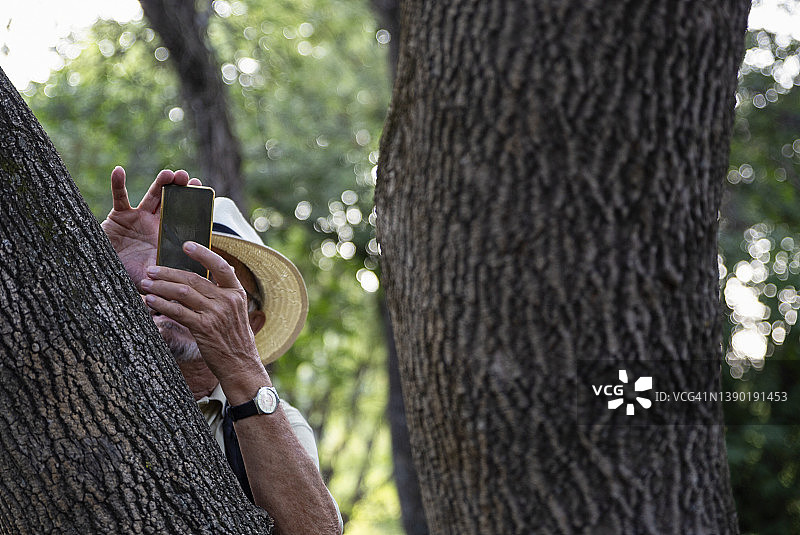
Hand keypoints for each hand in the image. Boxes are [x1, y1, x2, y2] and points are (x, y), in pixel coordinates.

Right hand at [101, 166, 199, 291]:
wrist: (106, 275)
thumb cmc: (134, 276)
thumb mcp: (158, 277)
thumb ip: (174, 276)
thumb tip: (197, 282)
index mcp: (168, 236)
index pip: (184, 217)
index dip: (193, 203)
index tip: (202, 188)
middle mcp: (156, 224)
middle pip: (171, 202)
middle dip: (180, 188)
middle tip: (187, 178)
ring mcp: (139, 218)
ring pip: (152, 196)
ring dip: (160, 183)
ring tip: (169, 174)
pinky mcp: (119, 216)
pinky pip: (119, 197)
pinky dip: (118, 184)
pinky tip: (119, 171)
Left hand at [141, 242, 266, 402]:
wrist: (241, 365)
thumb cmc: (235, 340)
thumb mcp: (236, 313)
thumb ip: (221, 296)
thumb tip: (199, 282)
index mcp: (236, 293)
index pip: (220, 265)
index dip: (203, 253)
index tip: (186, 245)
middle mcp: (227, 300)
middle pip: (193, 278)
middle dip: (168, 272)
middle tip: (151, 270)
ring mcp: (216, 314)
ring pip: (183, 293)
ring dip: (160, 287)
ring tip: (145, 284)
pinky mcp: (203, 328)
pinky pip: (178, 311)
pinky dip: (161, 305)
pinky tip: (150, 301)